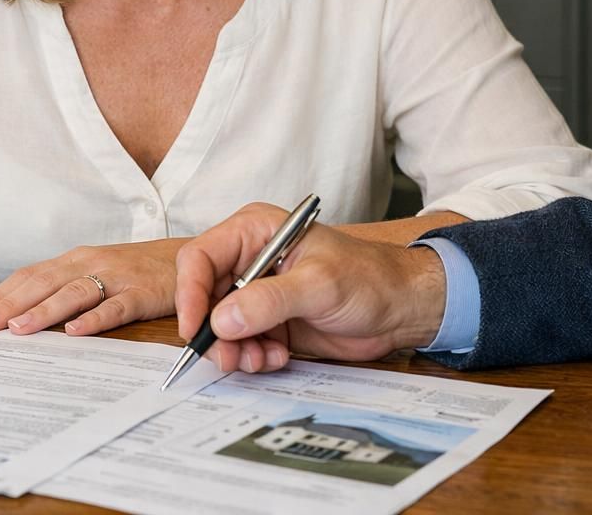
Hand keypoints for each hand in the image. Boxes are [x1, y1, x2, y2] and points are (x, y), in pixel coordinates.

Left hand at [0, 238, 186, 336]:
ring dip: (44, 311)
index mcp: (77, 259)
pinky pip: (116, 307)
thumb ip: (66, 288)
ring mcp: (118, 277)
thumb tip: (21, 315)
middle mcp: (92, 263)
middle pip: (44, 283)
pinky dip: (94, 319)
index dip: (2, 294)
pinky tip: (75, 332)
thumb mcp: (98, 274)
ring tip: (18, 329)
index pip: (30, 275)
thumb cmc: (139, 271)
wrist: (192, 259)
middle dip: (10, 304)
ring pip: (74, 293)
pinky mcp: (143, 293)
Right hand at [174, 203, 447, 373]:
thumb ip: (269, 301)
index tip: (196, 327)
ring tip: (261, 360)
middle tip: (229, 357)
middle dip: (212, 331)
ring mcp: (257, 293)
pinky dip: (251, 357)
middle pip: (204, 296)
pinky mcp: (268, 322)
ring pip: (219, 326)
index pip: (201, 257)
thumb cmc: (369, 277)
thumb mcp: (319, 285)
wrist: (401, 307)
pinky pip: (240, 344)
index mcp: (255, 231)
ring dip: (233, 350)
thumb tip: (222, 320)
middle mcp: (249, 260)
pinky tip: (276, 358)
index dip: (190, 292)